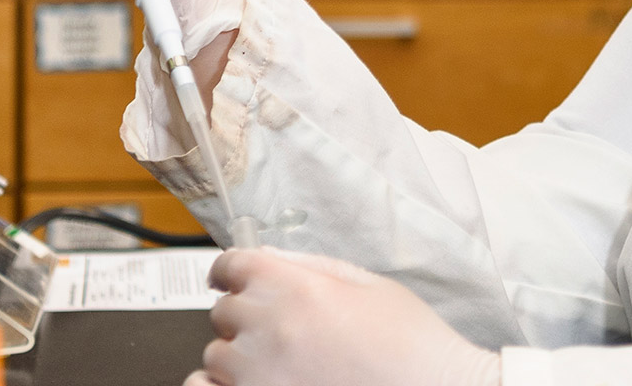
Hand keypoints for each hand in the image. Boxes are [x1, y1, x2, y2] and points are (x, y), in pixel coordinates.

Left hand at [189, 249, 501, 385]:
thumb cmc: (416, 348)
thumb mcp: (373, 287)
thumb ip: (315, 267)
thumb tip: (270, 257)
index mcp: (296, 287)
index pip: (232, 265)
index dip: (232, 271)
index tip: (230, 281)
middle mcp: (269, 328)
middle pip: (223, 312)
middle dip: (246, 317)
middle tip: (280, 333)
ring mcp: (258, 375)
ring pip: (216, 356)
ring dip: (238, 358)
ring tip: (278, 368)